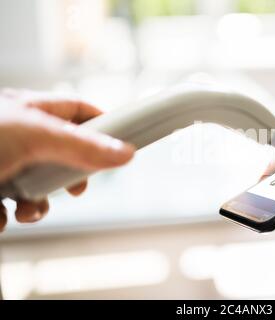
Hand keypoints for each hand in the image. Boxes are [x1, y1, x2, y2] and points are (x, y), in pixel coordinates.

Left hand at [0, 89, 134, 231]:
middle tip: (74, 189)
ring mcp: (4, 161)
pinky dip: (6, 216)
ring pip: (36, 185)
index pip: (78, 111)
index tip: (123, 140)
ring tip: (26, 211)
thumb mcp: (35, 136)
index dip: (102, 123)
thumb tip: (127, 153)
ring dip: (37, 206)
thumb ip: (82, 146)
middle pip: (63, 154)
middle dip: (69, 177)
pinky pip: (8, 205)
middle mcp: (18, 135)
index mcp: (31, 111)